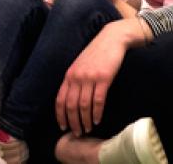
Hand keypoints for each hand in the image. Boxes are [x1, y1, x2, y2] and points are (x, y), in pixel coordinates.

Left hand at [55, 19, 139, 135]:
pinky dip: (97, 113)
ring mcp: (90, 77)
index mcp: (69, 74)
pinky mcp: (103, 78)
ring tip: (88, 129)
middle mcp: (77, 77)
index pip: (60, 99)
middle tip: (77, 133)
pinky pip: (98, 100)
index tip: (63, 126)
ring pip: (84, 106)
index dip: (60, 115)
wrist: (112, 39)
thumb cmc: (97, 53)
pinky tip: (98, 120)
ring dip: (85, 120)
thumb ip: (74, 79)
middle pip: (71, 106)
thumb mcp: (80, 65)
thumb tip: (71, 98)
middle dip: (73, 122)